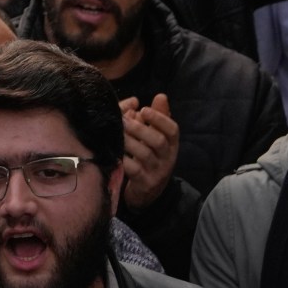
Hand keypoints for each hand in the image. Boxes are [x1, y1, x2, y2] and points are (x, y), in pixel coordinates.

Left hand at [118, 94, 178, 208]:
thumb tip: (161, 96)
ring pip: (144, 154)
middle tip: (122, 120)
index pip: (173, 130)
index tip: (143, 109)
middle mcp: (167, 158)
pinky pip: (133, 169)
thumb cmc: (147, 156)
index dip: (159, 118)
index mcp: (171, 144)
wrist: (147, 191)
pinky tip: (114, 151)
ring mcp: (156, 171)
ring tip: (115, 132)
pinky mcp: (144, 182)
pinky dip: (123, 159)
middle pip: (158, 141)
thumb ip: (156, 117)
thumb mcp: (154, 136)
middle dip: (139, 128)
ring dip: (128, 141)